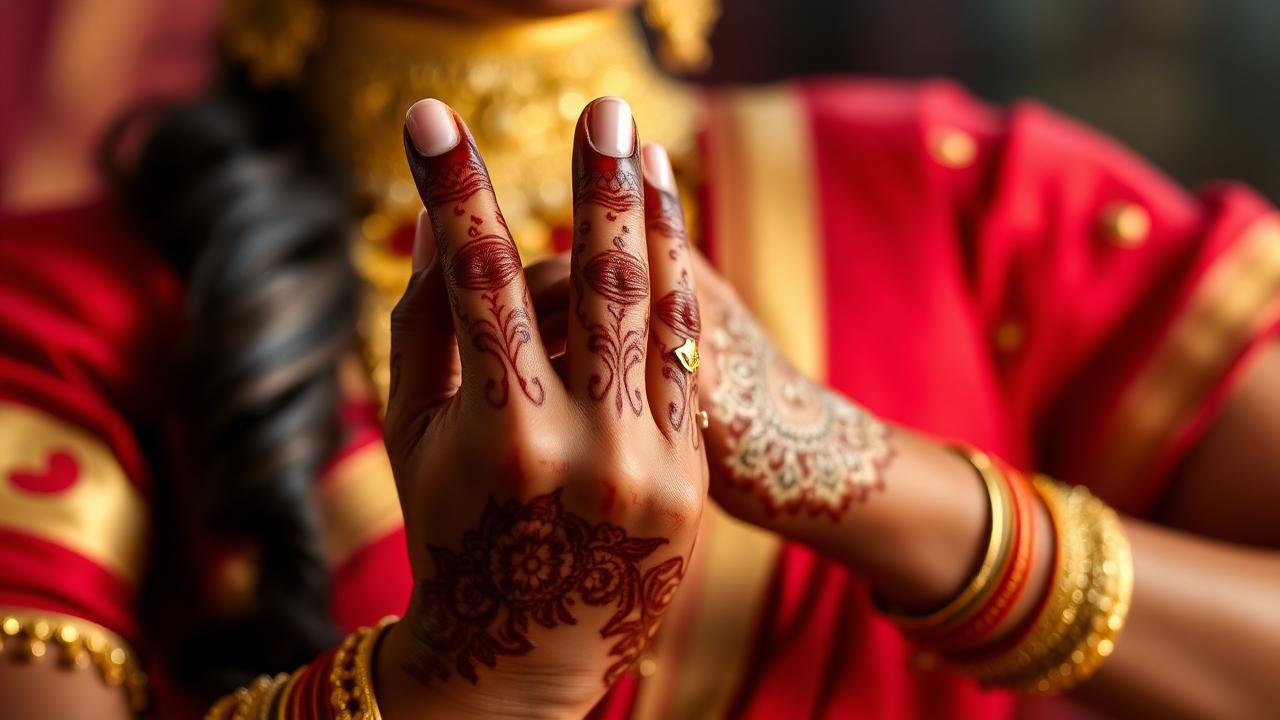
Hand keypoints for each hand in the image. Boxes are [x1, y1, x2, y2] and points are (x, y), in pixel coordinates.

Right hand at [377, 97, 706, 718]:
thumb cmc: (452, 536)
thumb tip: (436, 220)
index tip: (431, 119)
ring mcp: (647, 465)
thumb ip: (424, 327)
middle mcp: (582, 446)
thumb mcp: (418, 439)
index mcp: (497, 434)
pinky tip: (672, 234)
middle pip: (595, 283)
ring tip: (648, 152)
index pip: (475, 281)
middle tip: (605, 110)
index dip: (454, 189)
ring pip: (659, 314)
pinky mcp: (689, 480)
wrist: (525, 653)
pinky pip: (688, 363)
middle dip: (598, 185)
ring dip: (654, 222)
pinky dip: (681, 292)